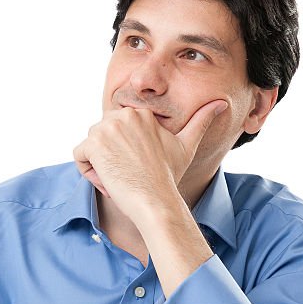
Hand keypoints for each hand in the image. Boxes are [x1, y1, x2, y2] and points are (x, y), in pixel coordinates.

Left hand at [72, 100, 227, 221]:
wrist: (156, 201)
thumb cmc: (169, 177)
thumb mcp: (187, 145)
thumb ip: (201, 121)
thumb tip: (222, 102)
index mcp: (140, 113)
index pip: (116, 131)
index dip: (123, 152)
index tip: (137, 167)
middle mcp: (123, 115)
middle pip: (101, 137)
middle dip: (109, 158)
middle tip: (128, 175)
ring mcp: (107, 128)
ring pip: (90, 147)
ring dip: (99, 166)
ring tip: (119, 179)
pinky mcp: (93, 144)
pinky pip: (79, 156)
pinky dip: (88, 172)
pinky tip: (108, 181)